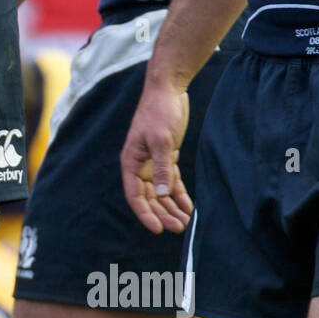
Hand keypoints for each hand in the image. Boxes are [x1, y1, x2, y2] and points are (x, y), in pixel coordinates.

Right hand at [121, 82, 191, 233]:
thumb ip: (162, 168)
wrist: (168, 88)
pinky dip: (179, 194)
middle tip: (178, 228)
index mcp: (131, 163)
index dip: (146, 214)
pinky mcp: (167, 157)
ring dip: (172, 207)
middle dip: (163, 214)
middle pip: (150, 198)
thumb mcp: (162, 140)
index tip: (158, 229)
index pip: (135, 196)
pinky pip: (172, 181)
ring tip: (185, 222)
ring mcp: (153, 163)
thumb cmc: (159, 111)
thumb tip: (163, 195)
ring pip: (162, 192)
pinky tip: (188, 206)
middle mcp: (140, 167)